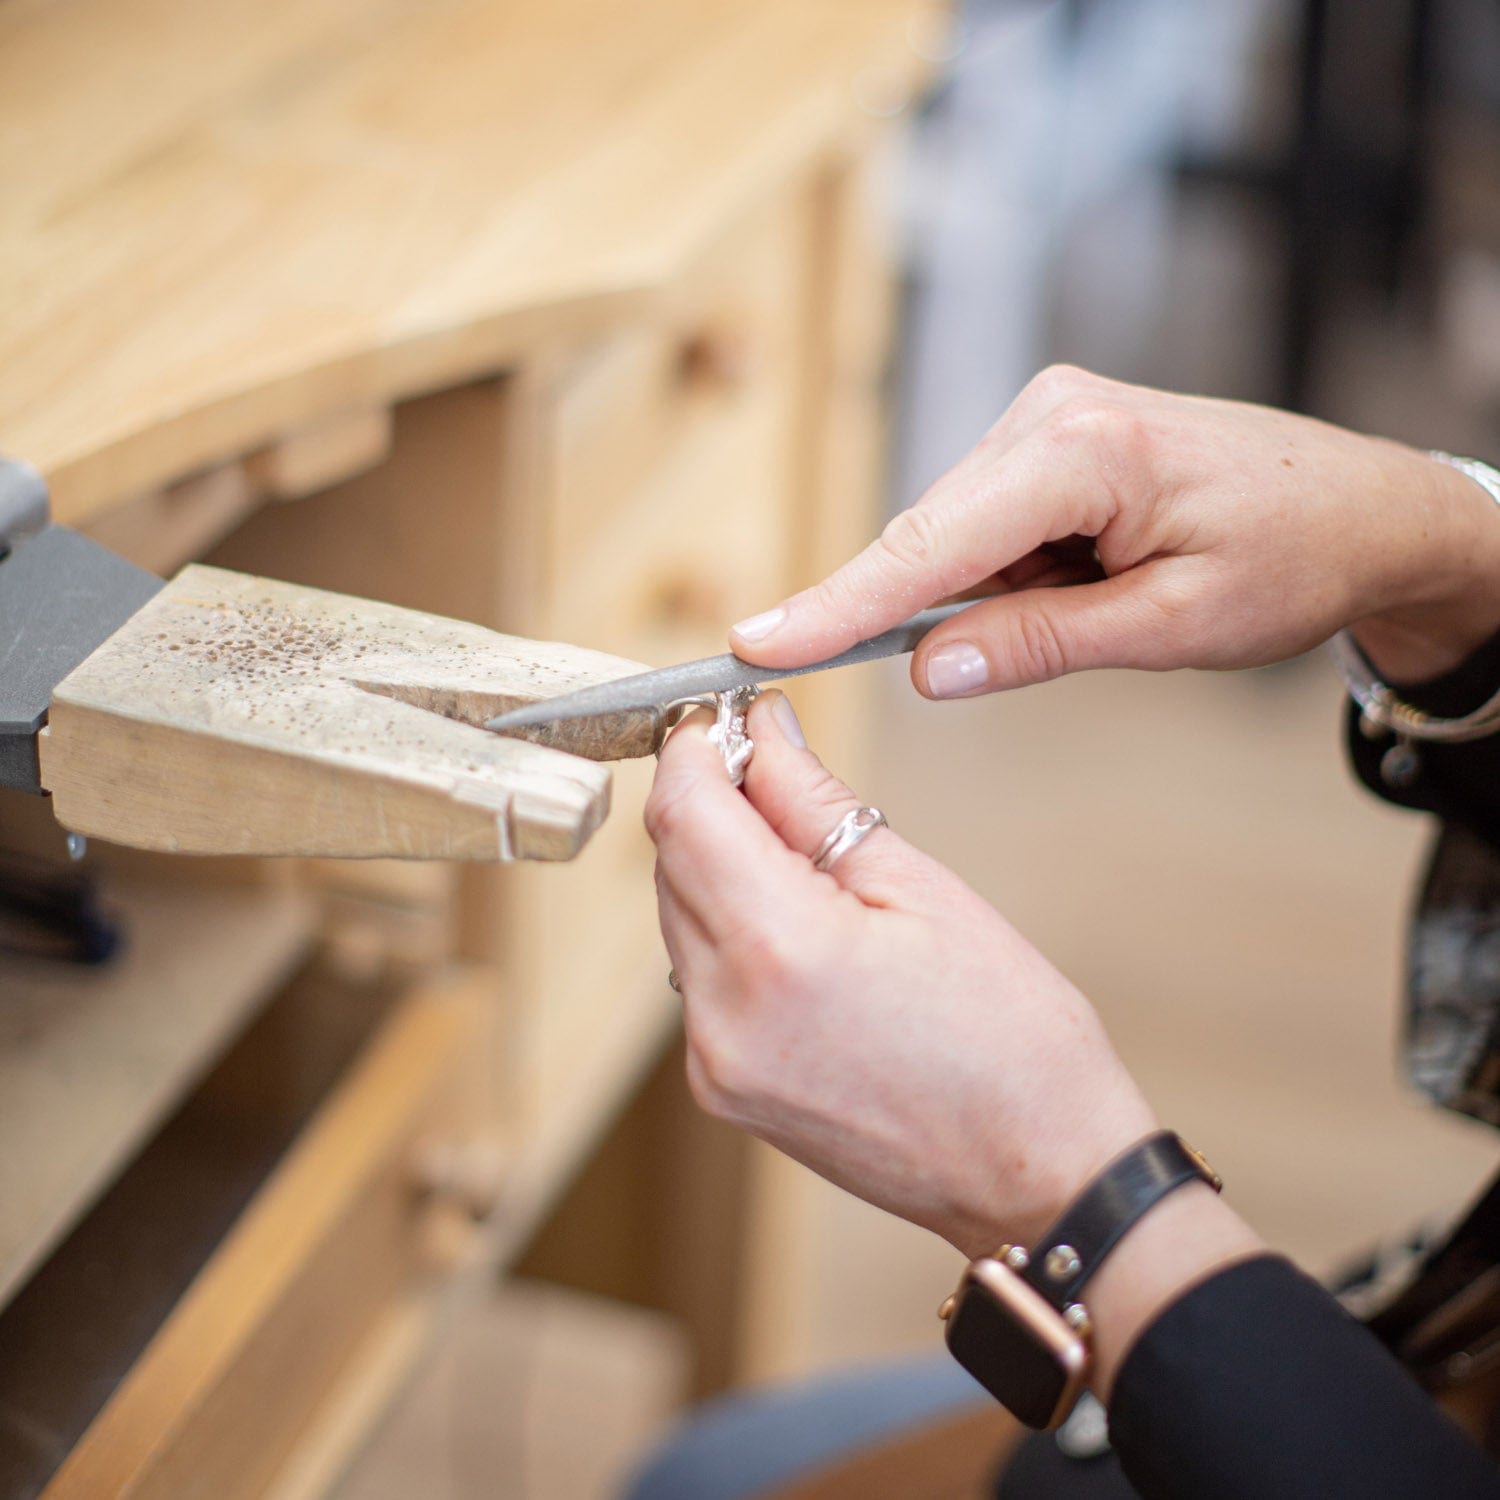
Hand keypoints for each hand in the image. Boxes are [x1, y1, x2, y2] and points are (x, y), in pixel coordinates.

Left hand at [647, 689, 1157, 1253]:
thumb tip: (764, 733)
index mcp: (779, 948)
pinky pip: (696, 978)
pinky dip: (729, 929)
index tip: (724, 719)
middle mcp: (722, 1012)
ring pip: (677, 919)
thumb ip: (817, 803)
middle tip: (773, 765)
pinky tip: (794, 917)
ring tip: (800, 847)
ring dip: (719, 864)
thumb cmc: (1010, 1036)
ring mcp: (713, 1062)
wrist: (1038, 1176)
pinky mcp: (721, 1089)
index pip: (684, 812)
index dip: (694, 749)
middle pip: (671, 863)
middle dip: (713, 800)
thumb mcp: (920, 888)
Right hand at [728, 367, 1499, 688]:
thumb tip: (925, 669)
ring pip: (957, 538)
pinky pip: (988, 526)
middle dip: (935, 614)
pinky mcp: (1051, 438)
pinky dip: (1010, 574)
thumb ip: (1039, 644)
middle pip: (932, 540)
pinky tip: (1090, 580)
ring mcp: (1047, 418)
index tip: (755, 642)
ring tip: (1110, 603)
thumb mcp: (1170, 626)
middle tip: (1038, 645)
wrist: (1365, 505)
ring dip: (992, 596)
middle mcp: (1050, 413)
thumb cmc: (1292, 557)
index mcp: (1084, 451)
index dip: (837, 603)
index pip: (930, 545)